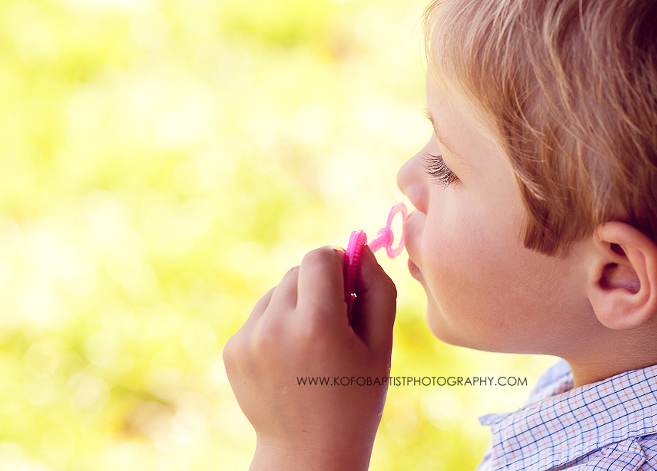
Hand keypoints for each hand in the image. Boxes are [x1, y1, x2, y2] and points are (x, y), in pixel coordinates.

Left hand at [223, 246, 396, 470]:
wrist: (309, 451)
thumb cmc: (355, 396)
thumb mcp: (381, 344)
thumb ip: (377, 288)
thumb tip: (360, 248)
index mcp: (316, 326)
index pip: (321, 257)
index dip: (340, 266)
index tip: (349, 290)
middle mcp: (275, 327)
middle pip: (298, 270)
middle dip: (319, 286)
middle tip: (335, 323)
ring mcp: (248, 340)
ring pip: (277, 290)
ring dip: (297, 304)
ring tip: (312, 346)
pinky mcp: (232, 350)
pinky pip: (261, 314)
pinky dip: (277, 324)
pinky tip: (291, 359)